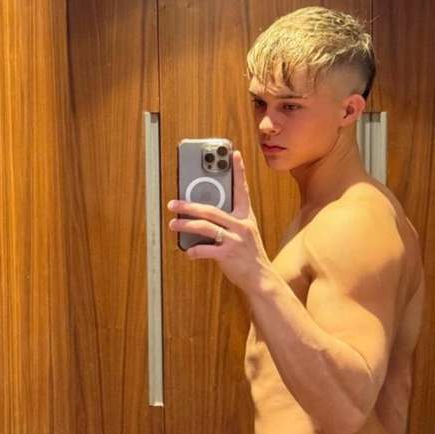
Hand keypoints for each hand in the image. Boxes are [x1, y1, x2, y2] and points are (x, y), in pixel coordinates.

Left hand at [166, 150, 271, 292]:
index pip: (242, 190)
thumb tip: (204, 215)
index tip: (233, 154)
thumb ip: (230, 222)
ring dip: (185, 224)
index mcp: (246, 217)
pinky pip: (206, 249)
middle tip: (174, 203)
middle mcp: (241, 225)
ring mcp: (235, 240)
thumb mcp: (245, 233)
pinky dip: (194, 250)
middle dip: (189, 205)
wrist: (261, 278)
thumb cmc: (250, 255)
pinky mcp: (228, 255)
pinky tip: (188, 251)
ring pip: (205, 226)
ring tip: (173, 224)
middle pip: (212, 209)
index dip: (238, 171)